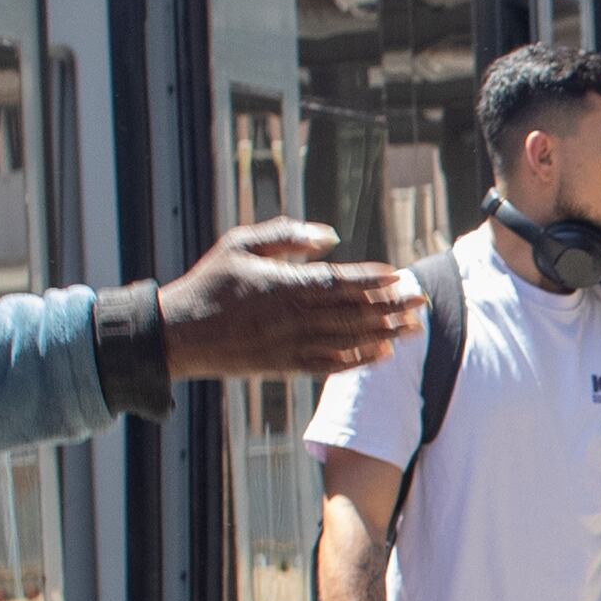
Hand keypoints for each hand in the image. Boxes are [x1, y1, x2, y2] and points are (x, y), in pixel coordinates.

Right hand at [164, 222, 419, 382]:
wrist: (178, 334)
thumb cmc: (210, 282)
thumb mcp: (240, 244)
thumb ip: (286, 235)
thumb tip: (330, 236)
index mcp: (281, 285)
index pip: (336, 282)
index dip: (370, 279)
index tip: (398, 275)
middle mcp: (290, 317)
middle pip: (351, 312)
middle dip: (390, 306)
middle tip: (422, 299)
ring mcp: (289, 345)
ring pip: (346, 340)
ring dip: (383, 334)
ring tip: (413, 327)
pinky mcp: (284, 366)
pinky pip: (329, 365)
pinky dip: (357, 361)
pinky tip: (381, 354)